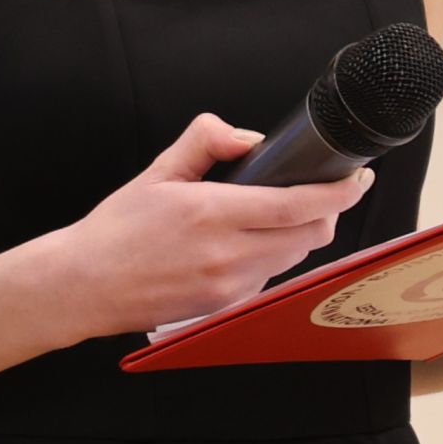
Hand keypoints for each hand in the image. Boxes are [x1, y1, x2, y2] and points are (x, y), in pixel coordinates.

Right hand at [27, 114, 371, 338]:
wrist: (84, 285)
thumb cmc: (116, 230)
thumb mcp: (157, 172)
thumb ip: (205, 142)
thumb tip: (248, 137)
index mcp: (211, 213)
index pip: (298, 205)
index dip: (338, 193)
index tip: (357, 179)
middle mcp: (227, 254)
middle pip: (310, 235)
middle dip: (325, 212)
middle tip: (318, 192)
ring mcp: (230, 286)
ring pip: (294, 258)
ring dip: (299, 234)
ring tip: (275, 216)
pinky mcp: (225, 306)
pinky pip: (269, 278)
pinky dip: (271, 257)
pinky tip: (244, 245)